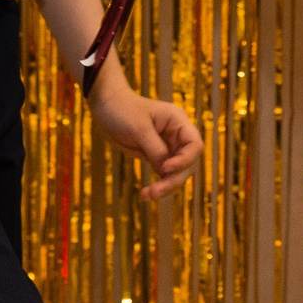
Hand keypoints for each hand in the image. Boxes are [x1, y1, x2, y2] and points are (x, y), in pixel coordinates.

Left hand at [89, 80, 203, 198]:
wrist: (107, 106)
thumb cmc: (123, 110)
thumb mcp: (139, 129)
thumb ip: (155, 149)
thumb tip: (166, 171)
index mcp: (178, 121)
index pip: (194, 145)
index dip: (185, 160)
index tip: (166, 168)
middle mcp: (177, 135)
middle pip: (188, 163)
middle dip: (173, 179)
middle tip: (155, 191)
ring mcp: (169, 146)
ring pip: (177, 172)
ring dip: (165, 186)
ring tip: (147, 195)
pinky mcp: (158, 156)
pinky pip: (164, 174)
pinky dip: (158, 185)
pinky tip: (146, 194)